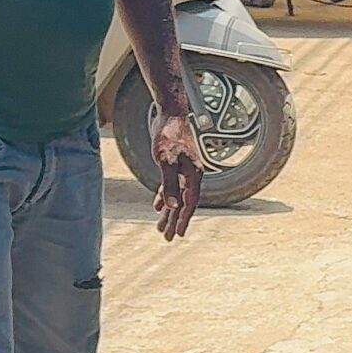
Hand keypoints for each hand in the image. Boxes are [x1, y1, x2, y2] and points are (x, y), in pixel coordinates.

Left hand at [150, 113, 202, 240]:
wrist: (171, 115)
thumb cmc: (168, 135)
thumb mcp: (165, 161)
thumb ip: (168, 185)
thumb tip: (170, 207)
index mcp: (193, 175)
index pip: (189, 203)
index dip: (183, 219)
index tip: (177, 234)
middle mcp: (191, 175)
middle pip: (183, 203)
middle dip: (174, 221)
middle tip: (167, 237)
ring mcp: (184, 170)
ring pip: (176, 196)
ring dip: (169, 212)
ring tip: (161, 227)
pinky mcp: (175, 165)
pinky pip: (171, 186)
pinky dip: (164, 197)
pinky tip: (158, 206)